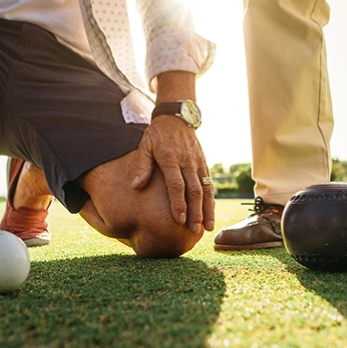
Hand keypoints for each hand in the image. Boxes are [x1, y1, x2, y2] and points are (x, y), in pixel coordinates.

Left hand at [131, 116, 214, 234]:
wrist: (178, 118)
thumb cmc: (157, 134)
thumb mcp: (145, 145)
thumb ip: (142, 166)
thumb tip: (135, 186)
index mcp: (170, 158)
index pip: (176, 185)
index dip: (178, 203)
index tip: (179, 219)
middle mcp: (187, 162)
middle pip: (194, 190)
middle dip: (195, 212)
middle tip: (193, 230)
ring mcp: (198, 164)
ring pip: (206, 189)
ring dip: (207, 210)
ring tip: (207, 228)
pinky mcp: (204, 165)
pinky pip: (209, 185)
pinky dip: (211, 201)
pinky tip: (211, 214)